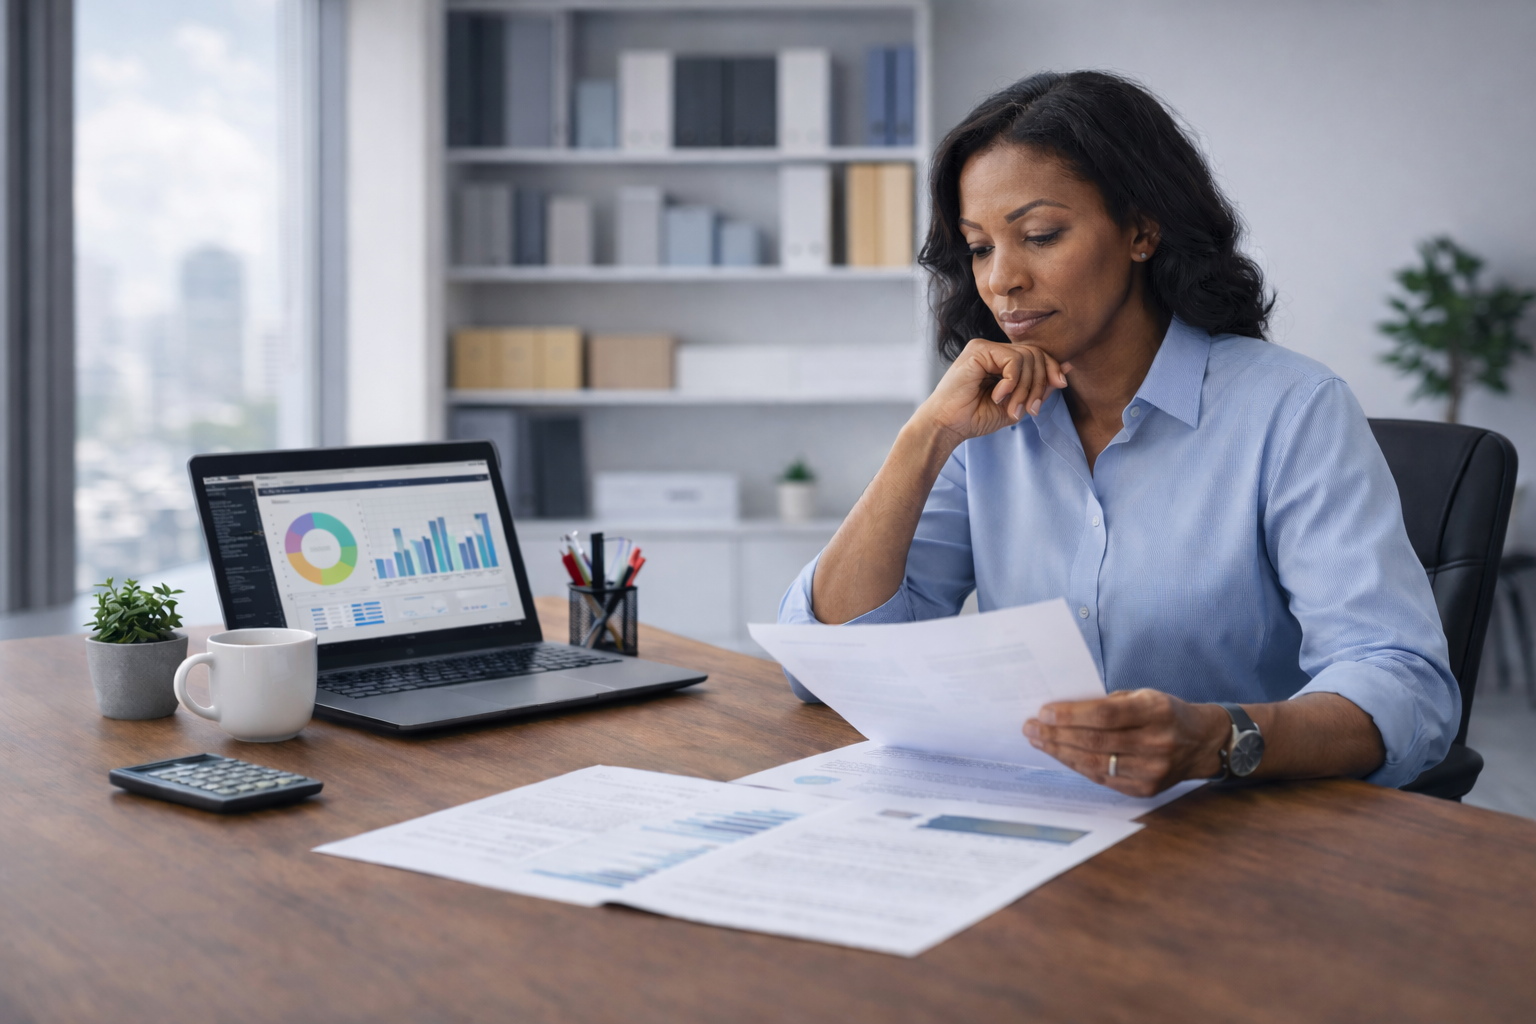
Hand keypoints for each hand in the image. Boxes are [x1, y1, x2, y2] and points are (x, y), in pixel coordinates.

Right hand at [914, 338, 1069, 444]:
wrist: (947, 426)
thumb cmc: (975, 417)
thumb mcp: (1017, 404)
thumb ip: (1039, 387)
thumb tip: (1067, 369)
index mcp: (1002, 361)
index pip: (1038, 356)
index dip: (1051, 372)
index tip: (1053, 393)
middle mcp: (994, 351)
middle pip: (1037, 355)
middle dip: (1039, 385)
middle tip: (1030, 410)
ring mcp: (985, 348)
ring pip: (1028, 358)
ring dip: (1026, 388)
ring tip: (1012, 408)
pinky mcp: (978, 350)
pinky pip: (1013, 361)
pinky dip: (1012, 382)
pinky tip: (998, 396)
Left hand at [1022, 689, 1229, 796]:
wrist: (1202, 743)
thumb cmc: (1165, 713)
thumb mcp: (1144, 696)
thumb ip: (1109, 704)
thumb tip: (1063, 710)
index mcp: (1156, 711)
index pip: (1105, 715)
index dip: (1071, 715)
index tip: (1044, 712)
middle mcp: (1156, 742)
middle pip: (1096, 741)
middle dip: (1057, 734)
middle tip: (1031, 728)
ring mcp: (1153, 770)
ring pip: (1095, 763)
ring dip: (1061, 752)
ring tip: (1039, 741)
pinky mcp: (1146, 788)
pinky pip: (1103, 778)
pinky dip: (1078, 766)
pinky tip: (1062, 756)